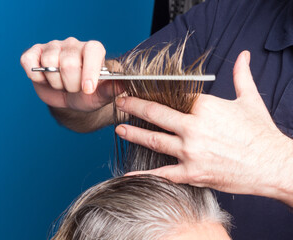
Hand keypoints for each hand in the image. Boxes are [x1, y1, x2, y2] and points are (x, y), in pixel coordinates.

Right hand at [20, 37, 116, 111]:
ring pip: (49, 62)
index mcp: (93, 50)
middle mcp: (73, 45)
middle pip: (68, 62)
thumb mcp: (101, 96)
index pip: (92, 50)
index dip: (89, 71)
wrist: (69, 100)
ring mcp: (53, 47)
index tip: (87, 89)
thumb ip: (111, 89)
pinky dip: (35, 76)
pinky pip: (28, 61)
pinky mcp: (35, 54)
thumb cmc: (87, 95)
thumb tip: (122, 84)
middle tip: (73, 88)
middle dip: (70, 84)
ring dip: (55, 83)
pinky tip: (44, 80)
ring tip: (61, 84)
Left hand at [115, 51, 292, 203]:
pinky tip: (129, 172)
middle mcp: (193, 128)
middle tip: (121, 103)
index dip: (154, 93)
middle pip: (155, 114)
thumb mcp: (249, 99)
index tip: (141, 91)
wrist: (273, 165)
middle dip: (134, 107)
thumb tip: (243, 56)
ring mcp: (190, 152)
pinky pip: (162, 173)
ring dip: (133, 133)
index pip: (171, 96)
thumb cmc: (260, 133)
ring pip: (153, 140)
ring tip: (119, 129)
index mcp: (204, 107)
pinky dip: (144, 173)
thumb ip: (241, 75)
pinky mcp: (192, 173)